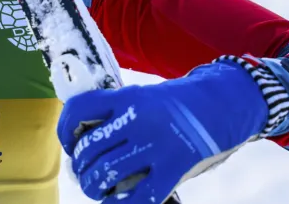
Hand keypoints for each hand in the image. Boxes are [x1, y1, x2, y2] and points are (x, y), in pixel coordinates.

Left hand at [56, 61, 267, 202]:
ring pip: (105, 173)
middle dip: (80, 165)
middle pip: (89, 149)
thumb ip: (118, 113)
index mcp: (128, 97)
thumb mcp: (144, 95)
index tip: (69, 143)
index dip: (65, 130)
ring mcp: (156, 146)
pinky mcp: (173, 169)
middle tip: (83, 171)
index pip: (79, 110)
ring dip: (92, 185)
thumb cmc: (179, 103)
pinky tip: (115, 202)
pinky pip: (139, 197)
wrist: (222, 105)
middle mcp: (138, 120)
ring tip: (95, 187)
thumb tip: (84, 138)